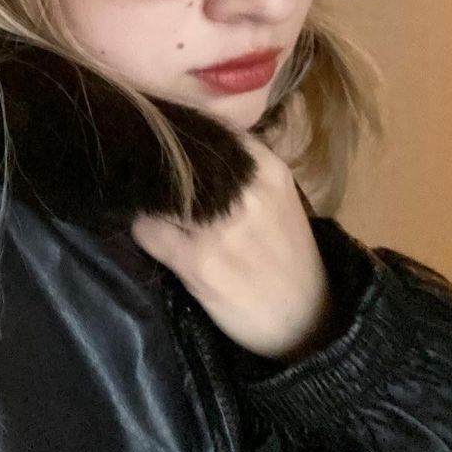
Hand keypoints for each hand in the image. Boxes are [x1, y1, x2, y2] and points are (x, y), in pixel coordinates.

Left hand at [129, 133, 336, 362]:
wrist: (308, 320)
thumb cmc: (286, 256)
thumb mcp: (274, 198)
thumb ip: (237, 167)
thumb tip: (183, 140)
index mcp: (266, 169)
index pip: (206, 131)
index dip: (177, 136)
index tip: (160, 141)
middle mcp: (245, 192)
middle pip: (176, 160)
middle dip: (158, 167)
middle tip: (142, 173)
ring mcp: (220, 229)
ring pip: (158, 194)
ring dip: (148, 200)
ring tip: (150, 207)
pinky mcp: (199, 262)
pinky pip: (147, 231)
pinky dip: (143, 230)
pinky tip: (153, 236)